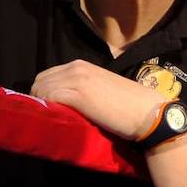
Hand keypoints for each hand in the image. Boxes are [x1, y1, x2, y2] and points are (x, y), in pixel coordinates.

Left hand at [30, 60, 169, 140]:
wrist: (148, 113)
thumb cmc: (129, 105)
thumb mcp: (102, 89)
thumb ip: (84, 89)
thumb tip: (67, 101)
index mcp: (81, 65)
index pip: (48, 75)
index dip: (44, 92)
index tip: (47, 108)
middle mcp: (76, 68)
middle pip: (40, 80)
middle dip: (39, 98)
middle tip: (46, 116)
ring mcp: (77, 80)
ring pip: (42, 89)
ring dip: (42, 105)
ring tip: (50, 120)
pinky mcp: (78, 95)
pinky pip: (50, 97)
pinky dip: (47, 108)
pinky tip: (54, 119)